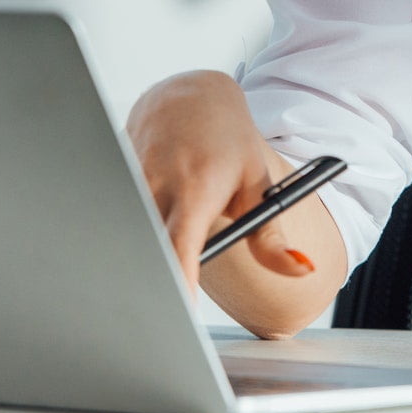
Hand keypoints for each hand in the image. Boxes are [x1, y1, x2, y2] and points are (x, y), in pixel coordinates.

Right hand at [124, 70, 317, 298]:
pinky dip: (124, 230)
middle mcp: (156, 183)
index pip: (178, 250)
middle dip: (148, 280)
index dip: (176, 286)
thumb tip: (301, 269)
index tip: (179, 317)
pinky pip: (114, 215)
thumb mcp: (259, 187)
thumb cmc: (228, 144)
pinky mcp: (109, 174)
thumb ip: (273, 238)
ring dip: (136, 253)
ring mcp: (127, 176)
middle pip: (144, 247)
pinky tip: (134, 224)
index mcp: (196, 189)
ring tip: (147, 258)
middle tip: (157, 312)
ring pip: (124, 230)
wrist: (190, 95)